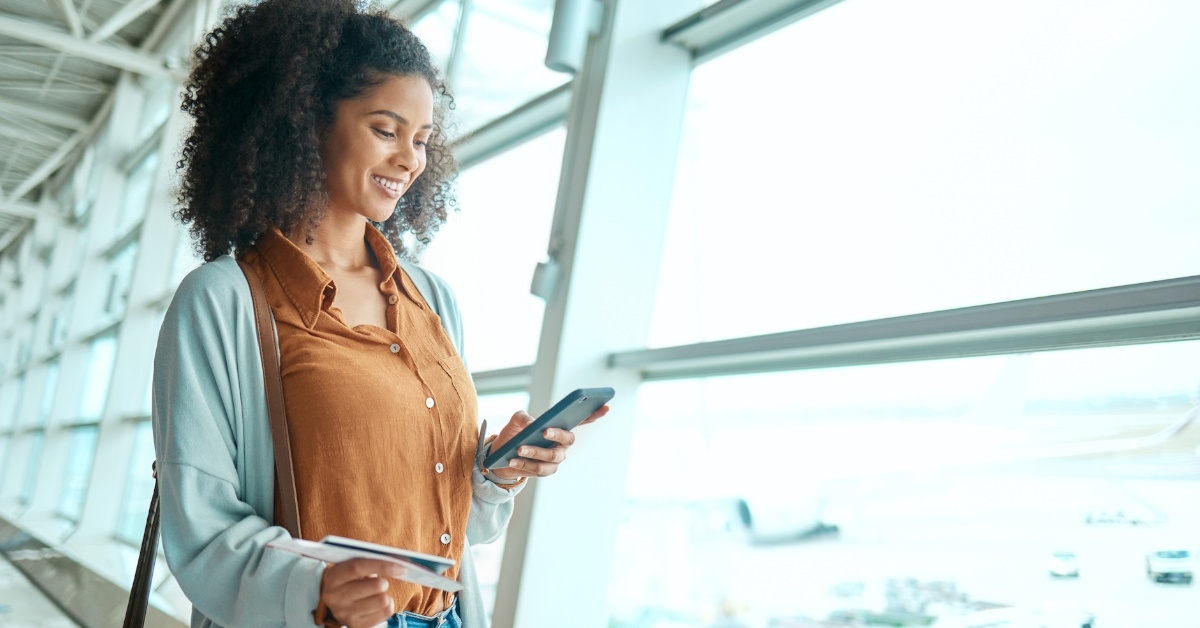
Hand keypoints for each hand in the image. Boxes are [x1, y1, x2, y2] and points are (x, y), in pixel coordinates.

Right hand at [319, 558, 403, 626]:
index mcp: (333, 577)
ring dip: (385, 594)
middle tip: (382, 582)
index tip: (401, 567)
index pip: (357, 567)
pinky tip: (379, 603)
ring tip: (378, 593)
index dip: (382, 565)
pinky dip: (388, 606)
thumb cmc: (349, 578)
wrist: (333, 602)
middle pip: (374, 586)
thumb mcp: (351, 567)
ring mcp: (344, 613)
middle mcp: (335, 597)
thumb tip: (399, 560)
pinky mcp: (356, 625)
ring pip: (382, 601)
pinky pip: (385, 613)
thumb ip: (370, 561)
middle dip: (384, 582)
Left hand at [487, 405, 608, 481]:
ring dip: (535, 452)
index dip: (595, 414)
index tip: (606, 406)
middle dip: (557, 435)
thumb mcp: (516, 421)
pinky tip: (512, 459)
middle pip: (568, 439)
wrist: (502, 455)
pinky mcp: (545, 471)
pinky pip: (538, 469)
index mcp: (560, 427)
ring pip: (552, 457)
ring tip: (519, 449)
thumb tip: (531, 424)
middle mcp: (562, 444)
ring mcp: (556, 459)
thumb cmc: (515, 434)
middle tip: (544, 431)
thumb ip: (523, 417)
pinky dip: (525, 463)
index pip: (582, 420)